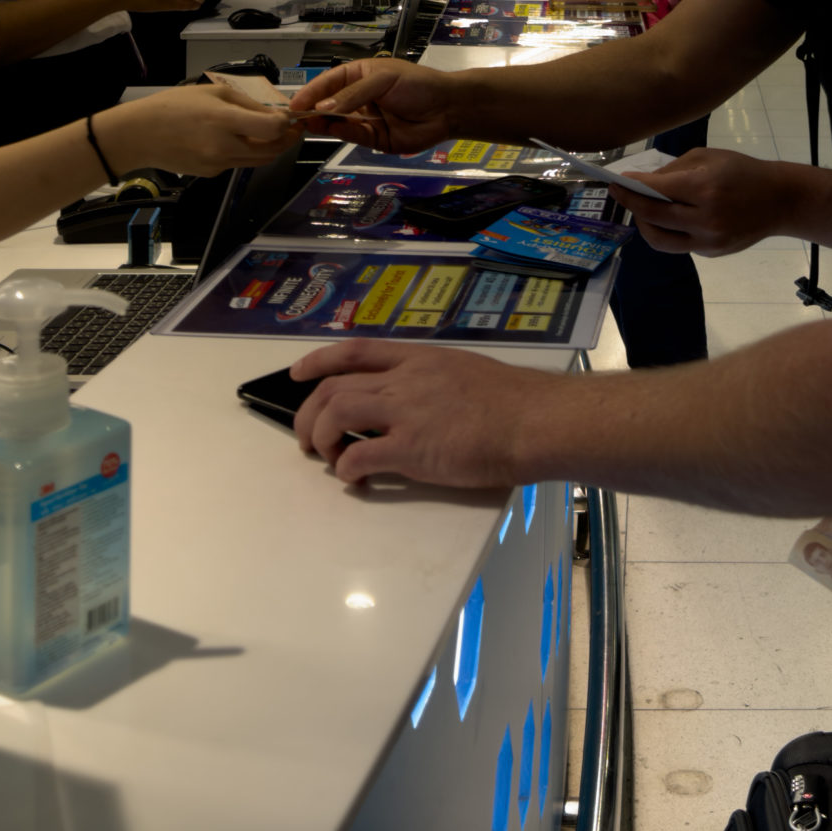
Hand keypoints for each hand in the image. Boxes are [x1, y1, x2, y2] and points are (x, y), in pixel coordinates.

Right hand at [106, 82, 303, 175]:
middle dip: (286, 139)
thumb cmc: (174, 106)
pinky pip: (238, 163)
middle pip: (271, 150)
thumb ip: (248, 105)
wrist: (140, 134)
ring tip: (269, 133)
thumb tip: (276, 115)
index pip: (272, 130)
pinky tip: (235, 140)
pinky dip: (245, 152)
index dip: (286, 124)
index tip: (288, 117)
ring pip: (258, 160)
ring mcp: (218, 164)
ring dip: (270, 148)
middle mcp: (224, 147)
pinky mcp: (211, 174)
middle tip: (291, 128)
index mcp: (224, 121)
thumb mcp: (214, 92)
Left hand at [287, 342, 544, 486]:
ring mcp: (406, 412)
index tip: (297, 374)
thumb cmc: (512, 402)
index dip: (319, 360)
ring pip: (336, 413)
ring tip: (326, 458)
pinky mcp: (412, 448)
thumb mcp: (465, 372)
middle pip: (335, 386)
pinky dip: (347, 469)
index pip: (356, 350)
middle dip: (308, 412)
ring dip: (320, 437)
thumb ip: (433, 382)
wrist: (535, 421)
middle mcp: (405, 379)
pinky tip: (356, 479)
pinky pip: (360, 455)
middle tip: (307, 438)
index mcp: (420, 357)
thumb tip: (415, 401)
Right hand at [291, 56, 466, 150]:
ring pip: (338, 123)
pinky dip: (342, 133)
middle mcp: (360, 98)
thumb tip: (323, 107)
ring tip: (308, 123)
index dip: (311, 92)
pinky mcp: (374, 139)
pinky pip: (353, 136)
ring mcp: (366, 119)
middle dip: (312, 110)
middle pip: (329, 105)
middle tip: (296, 117)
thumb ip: (353, 93)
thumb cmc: (418, 84)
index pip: (329, 82)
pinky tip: (331, 129)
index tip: (295, 102)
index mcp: (360, 75)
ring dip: (323, 123)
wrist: (448, 108)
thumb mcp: (383, 79)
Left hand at [619, 148, 802, 255]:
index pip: (657, 191)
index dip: (632, 186)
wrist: (780, 200)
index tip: (617, 180)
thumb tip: (644, 182)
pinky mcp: (712, 253)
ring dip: (644, 224)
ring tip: (640, 211)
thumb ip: (674, 170)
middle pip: (653, 217)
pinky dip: (667, 231)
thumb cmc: (743, 171)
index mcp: (705, 188)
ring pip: (659, 240)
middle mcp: (705, 218)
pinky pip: (678, 245)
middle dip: (631, 204)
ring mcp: (709, 241)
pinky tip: (666, 218)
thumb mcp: (709, 157)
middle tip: (620, 193)